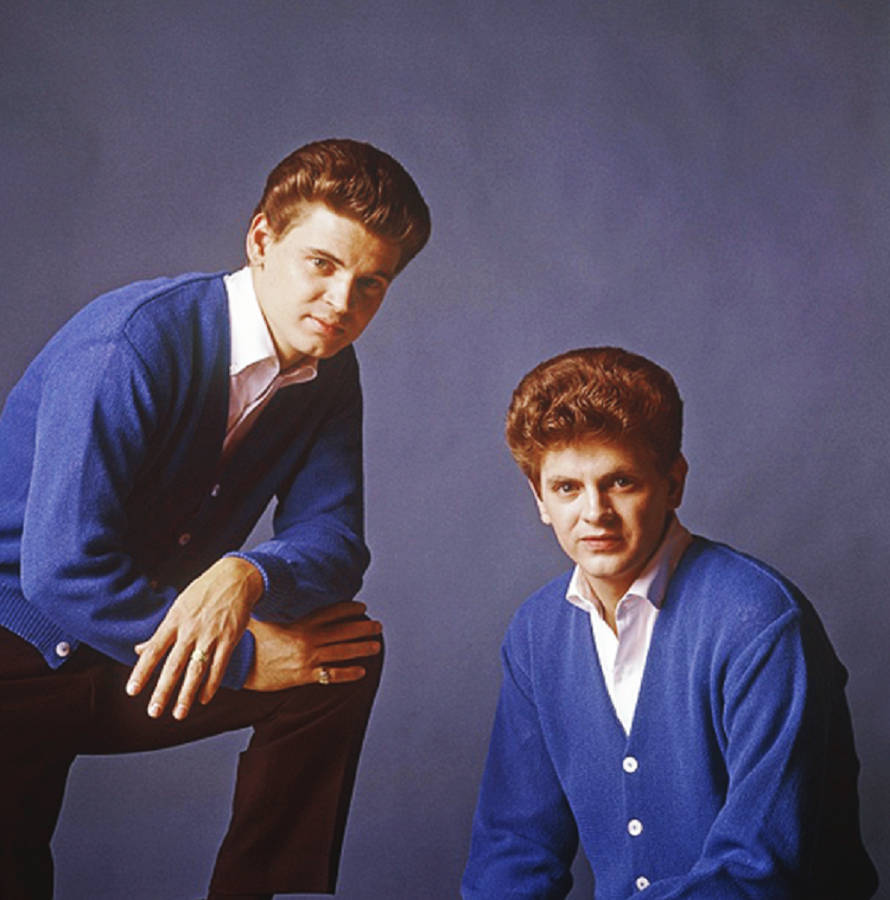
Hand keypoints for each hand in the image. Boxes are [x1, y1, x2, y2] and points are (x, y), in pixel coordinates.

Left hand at [126, 556, 263, 718]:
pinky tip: (204, 698)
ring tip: (179, 714)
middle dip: (163, 691)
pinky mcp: (229, 639)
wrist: (235, 578)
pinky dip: (211, 684)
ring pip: (197, 670)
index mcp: (174, 621)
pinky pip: (219, 666)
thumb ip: (161, 632)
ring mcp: (211, 635)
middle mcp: (191, 630)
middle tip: (154, 712)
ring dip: (187, 694)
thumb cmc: (203, 592)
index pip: (154, 650)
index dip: (142, 672)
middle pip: (174, 665)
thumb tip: (139, 650)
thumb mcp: (178, 607)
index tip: (132, 691)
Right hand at [244, 601, 381, 691]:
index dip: (349, 609)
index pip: (331, 613)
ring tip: (376, 645)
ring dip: (362, 648)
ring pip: (342, 652)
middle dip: (363, 628)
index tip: (362, 607)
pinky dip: (348, 673)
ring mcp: (307, 659)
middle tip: (378, 626)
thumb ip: (276, 605)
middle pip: (343, 632)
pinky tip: (361, 671)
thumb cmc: (249, 639)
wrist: (238, 667)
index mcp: (300, 623)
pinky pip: (332, 675)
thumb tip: (276, 586)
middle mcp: (307, 640)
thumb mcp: (263, 616)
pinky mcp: (304, 676)